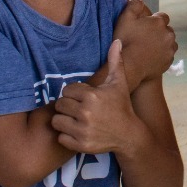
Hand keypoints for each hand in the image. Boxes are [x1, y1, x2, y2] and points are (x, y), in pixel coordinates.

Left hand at [51, 40, 144, 154]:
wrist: (129, 135)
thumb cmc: (122, 106)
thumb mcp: (119, 83)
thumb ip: (115, 62)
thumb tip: (116, 41)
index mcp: (92, 95)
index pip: (67, 90)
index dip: (73, 93)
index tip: (82, 97)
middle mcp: (86, 112)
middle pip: (60, 105)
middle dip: (67, 106)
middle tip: (78, 109)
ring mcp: (82, 130)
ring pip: (57, 121)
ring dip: (64, 121)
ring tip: (75, 120)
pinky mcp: (80, 145)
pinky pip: (60, 137)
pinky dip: (66, 136)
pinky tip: (77, 132)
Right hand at [115, 0, 176, 87]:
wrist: (128, 66)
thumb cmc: (125, 41)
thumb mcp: (125, 19)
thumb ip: (133, 5)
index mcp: (159, 22)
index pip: (162, 17)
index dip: (153, 21)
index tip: (145, 27)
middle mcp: (168, 34)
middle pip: (166, 30)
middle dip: (159, 32)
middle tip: (146, 37)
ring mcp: (170, 49)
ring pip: (169, 42)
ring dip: (163, 42)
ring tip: (150, 47)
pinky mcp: (169, 61)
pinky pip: (168, 54)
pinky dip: (162, 54)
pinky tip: (152, 56)